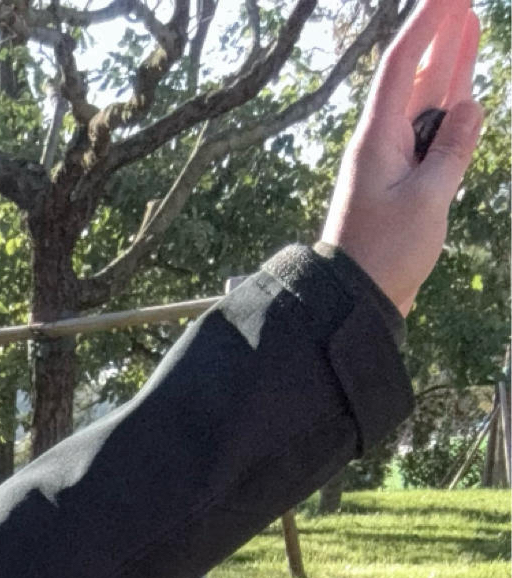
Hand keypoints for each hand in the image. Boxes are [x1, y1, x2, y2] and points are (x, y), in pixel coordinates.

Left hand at [319, 0, 483, 314]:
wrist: (354, 304)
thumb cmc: (383, 257)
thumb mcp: (427, 200)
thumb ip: (452, 150)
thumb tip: (469, 107)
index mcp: (378, 138)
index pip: (404, 62)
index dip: (427, 21)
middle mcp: (383, 141)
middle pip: (416, 72)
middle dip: (439, 29)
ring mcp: (393, 159)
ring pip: (426, 98)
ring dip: (447, 59)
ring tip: (467, 19)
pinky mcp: (403, 180)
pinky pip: (430, 131)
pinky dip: (448, 104)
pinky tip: (463, 85)